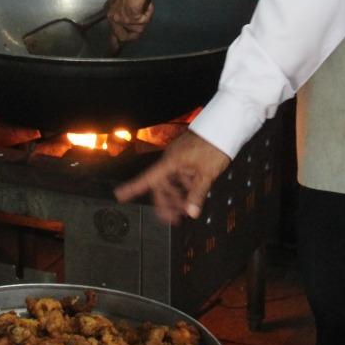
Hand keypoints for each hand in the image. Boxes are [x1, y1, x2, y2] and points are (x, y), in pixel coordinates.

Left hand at [105, 0, 153, 49]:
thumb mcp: (123, 3)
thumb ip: (124, 15)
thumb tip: (132, 26)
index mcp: (110, 14)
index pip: (111, 33)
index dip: (114, 44)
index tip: (113, 52)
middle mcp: (113, 18)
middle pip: (124, 37)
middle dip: (135, 33)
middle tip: (141, 23)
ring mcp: (122, 19)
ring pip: (138, 29)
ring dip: (145, 19)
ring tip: (144, 6)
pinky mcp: (131, 18)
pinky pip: (145, 21)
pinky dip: (149, 13)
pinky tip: (146, 5)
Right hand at [114, 130, 231, 224]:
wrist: (225, 125)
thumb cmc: (214, 144)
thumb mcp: (206, 174)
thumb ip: (197, 194)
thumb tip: (191, 212)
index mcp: (171, 162)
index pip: (147, 178)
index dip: (132, 188)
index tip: (120, 195)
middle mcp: (172, 159)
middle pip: (161, 184)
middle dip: (166, 203)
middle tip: (172, 219)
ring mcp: (180, 157)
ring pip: (173, 181)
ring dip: (177, 196)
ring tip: (186, 210)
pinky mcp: (188, 156)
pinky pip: (181, 174)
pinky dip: (185, 186)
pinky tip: (193, 195)